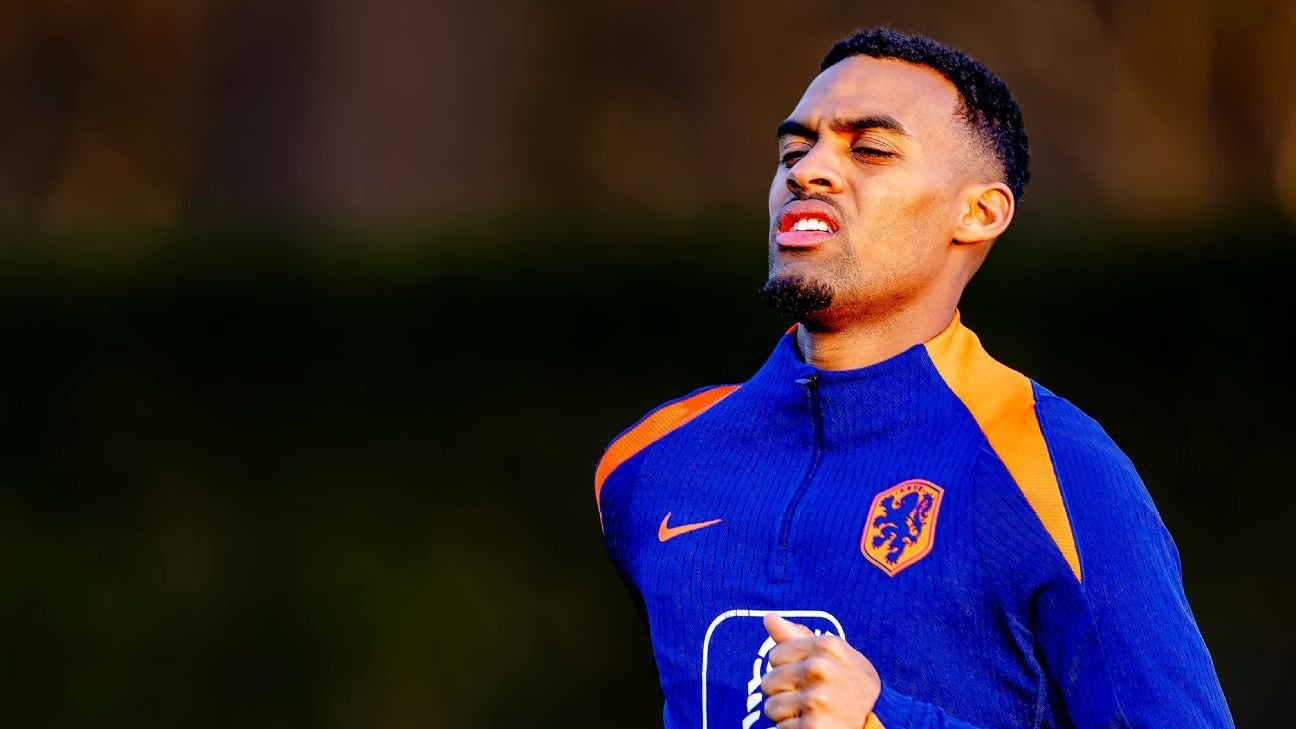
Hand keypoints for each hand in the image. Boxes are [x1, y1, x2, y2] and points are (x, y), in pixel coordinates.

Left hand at [759, 613, 881, 728]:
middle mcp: (821, 669)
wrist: (883, 718)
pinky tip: (812, 725)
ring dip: (785, 714)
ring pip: (771, 706)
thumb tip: (769, 618)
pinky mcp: (814, 726)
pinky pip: (781, 728)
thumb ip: (797, 636)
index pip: (775, 655)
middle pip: (769, 681)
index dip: (786, 668)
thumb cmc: (851, 684)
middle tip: (807, 698)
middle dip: (782, 692)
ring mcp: (818, 699)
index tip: (806, 676)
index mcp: (825, 646)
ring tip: (809, 712)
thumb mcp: (833, 654)